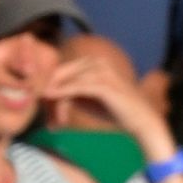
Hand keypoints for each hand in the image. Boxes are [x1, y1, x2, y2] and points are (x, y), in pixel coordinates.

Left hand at [31, 43, 169, 147]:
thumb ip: (71, 93)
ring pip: (66, 81)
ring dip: (54, 100)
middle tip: (43, 113)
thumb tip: (49, 93)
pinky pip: (76, 87)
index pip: (62, 70)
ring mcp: (101, 71)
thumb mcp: (87, 99)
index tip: (42, 106)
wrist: (140, 120)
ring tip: (52, 120)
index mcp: (93, 62)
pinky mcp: (103, 84)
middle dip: (48, 93)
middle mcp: (97, 62)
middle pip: (61, 73)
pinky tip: (51, 100)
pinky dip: (61, 93)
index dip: (48, 86)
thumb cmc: (114, 110)